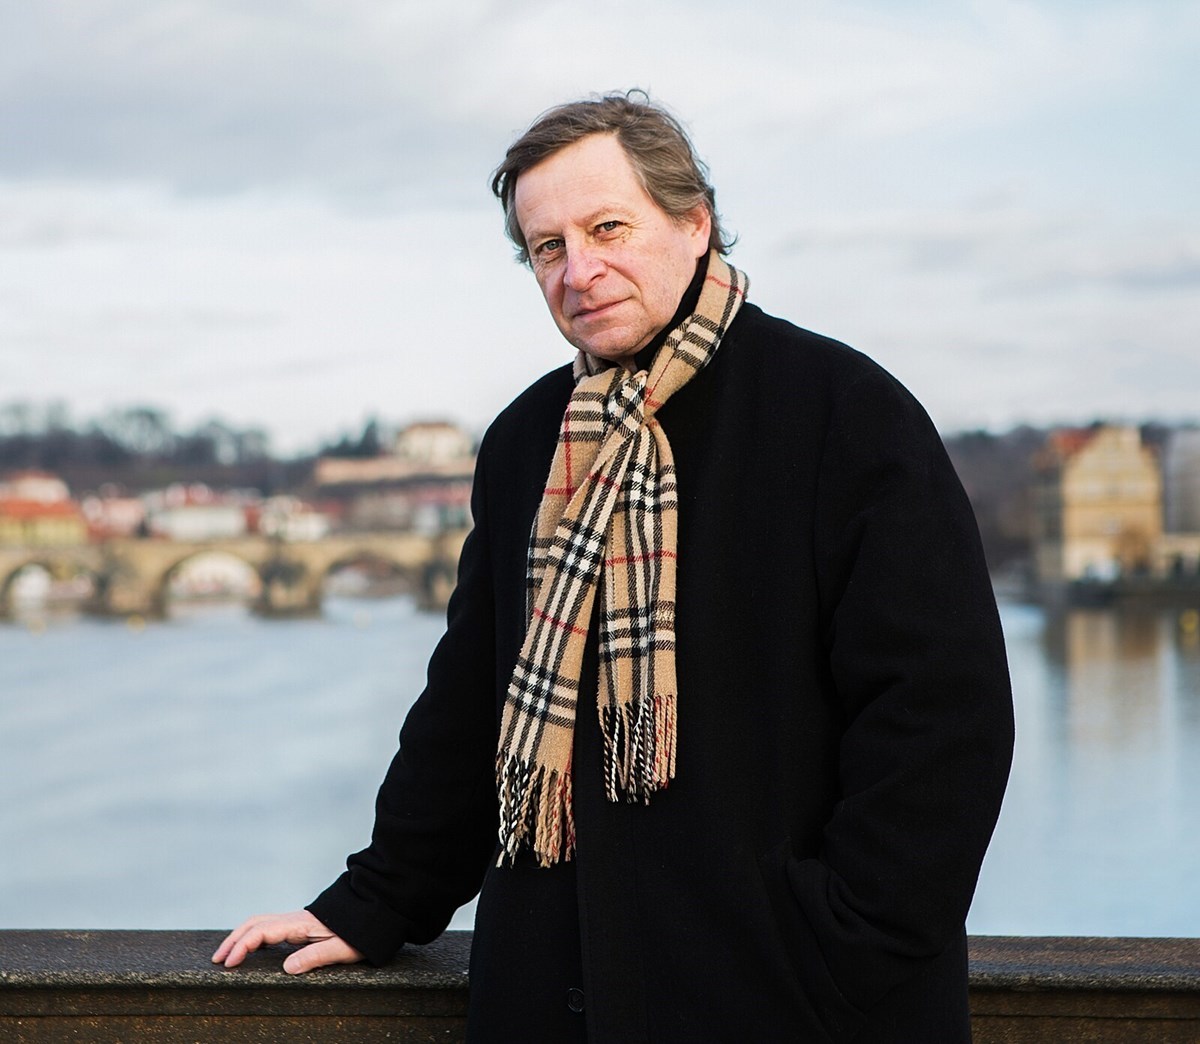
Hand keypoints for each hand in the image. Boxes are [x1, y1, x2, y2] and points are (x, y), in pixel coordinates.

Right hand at [211, 910, 363, 973]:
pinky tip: (250, 950)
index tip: (229, 963)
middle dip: (233, 940)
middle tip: (217, 960)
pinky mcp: (300, 925)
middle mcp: (294, 919)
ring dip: (241, 937)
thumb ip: (314, 957)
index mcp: (300, 923)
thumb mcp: (340, 948)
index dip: (242, 946)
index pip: (261, 932)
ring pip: (260, 923)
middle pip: (255, 923)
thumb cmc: (360, 932)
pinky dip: (253, 936)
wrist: (374, 910)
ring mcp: (296, 921)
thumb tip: (287, 968)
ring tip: (227, 956)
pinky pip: (270, 927)